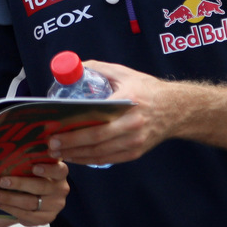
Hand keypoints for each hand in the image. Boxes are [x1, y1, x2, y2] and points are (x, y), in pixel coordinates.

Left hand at [0, 159, 69, 226]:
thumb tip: (4, 155)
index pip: (59, 170)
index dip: (48, 169)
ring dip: (9, 198)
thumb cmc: (30, 177)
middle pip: (40, 187)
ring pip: (30, 203)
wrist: (30, 199)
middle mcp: (61, 189)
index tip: (34, 168)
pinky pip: (27, 215)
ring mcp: (55, 206)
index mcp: (60, 173)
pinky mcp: (46, 218)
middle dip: (19, 184)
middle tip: (1, 181)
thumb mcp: (32, 168)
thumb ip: (27, 162)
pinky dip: (10, 209)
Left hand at [47, 61, 173, 165]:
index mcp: (129, 103)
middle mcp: (133, 125)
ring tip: (57, 152)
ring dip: (76, 155)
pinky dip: (89, 160)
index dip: (74, 128)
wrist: (176, 110)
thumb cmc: (148, 90)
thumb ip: (100, 68)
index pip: (97, 120)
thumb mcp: (125, 74)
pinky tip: (76, 156)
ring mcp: (135, 142)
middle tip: (50, 145)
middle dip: (70, 144)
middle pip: (95, 140)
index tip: (55, 129)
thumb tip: (75, 66)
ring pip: (100, 154)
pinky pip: (107, 159)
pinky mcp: (135, 153)